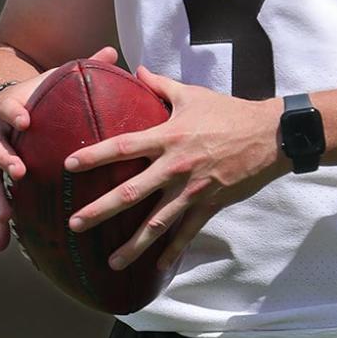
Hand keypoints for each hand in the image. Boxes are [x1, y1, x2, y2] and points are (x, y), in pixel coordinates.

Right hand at [0, 45, 119, 252]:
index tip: (26, 122)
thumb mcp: (55, 79)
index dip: (15, 114)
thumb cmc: (40, 95)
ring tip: (7, 216)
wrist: (6, 108)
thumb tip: (113, 51)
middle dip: (4, 160)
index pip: (9, 108)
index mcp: (11, 107)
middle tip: (19, 171)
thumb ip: (83, 67)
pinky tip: (2, 245)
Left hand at [63, 66, 282, 273]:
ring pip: (155, 223)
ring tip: (110, 262)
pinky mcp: (208, 205)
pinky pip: (186, 233)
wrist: (267, 135)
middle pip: (130, 192)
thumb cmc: (228, 111)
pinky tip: (157, 267)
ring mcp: (191, 190)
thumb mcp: (192, 94)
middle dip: (99, 211)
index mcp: (168, 136)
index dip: (94, 155)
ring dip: (131, 244)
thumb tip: (137, 70)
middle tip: (74, 224)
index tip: (69, 165)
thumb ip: (161, 85)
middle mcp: (174, 166)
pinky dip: (171, 251)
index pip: (123, 146)